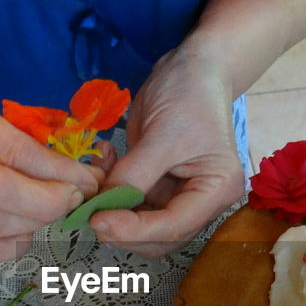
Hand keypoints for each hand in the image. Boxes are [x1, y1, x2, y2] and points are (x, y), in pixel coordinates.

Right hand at [0, 92, 102, 265]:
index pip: (11, 148)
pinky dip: (13, 245)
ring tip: (48, 214)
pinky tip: (23, 231)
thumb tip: (86, 174)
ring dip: (33, 224)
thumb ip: (26, 141)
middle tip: (72, 201)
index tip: (86, 180)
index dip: (55, 169)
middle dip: (47, 201)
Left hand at [89, 47, 244, 255]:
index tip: (98, 221)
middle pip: (159, 237)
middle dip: (123, 228)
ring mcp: (179, 196)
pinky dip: (111, 192)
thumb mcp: (162, 135)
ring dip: (113, 211)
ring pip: (141, 226)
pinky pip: (130, 204)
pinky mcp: (158, 187)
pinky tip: (104, 163)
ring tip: (95, 181)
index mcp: (217, 190)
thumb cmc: (189, 95)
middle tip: (88, 211)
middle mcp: (202, 201)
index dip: (135, 230)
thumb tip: (101, 209)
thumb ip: (133, 175)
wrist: (191, 68)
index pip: (175, 226)